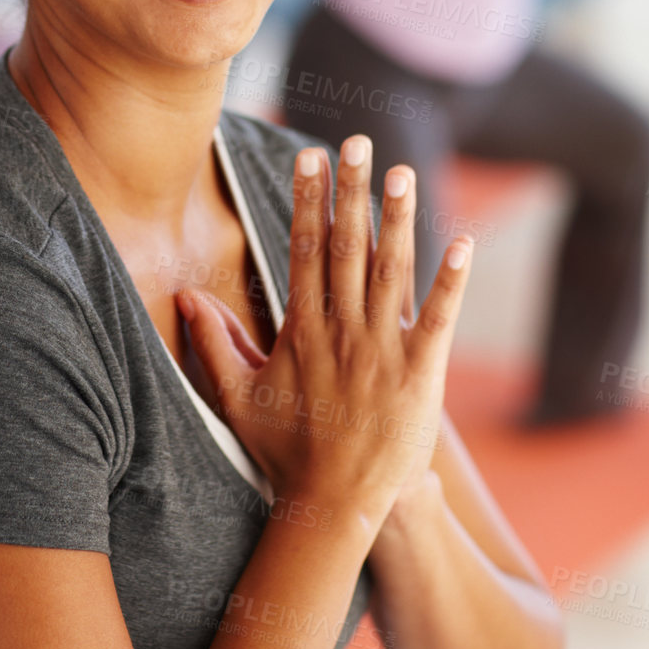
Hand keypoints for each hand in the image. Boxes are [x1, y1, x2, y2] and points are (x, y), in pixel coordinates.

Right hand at [178, 138, 472, 534]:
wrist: (336, 506)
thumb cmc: (286, 451)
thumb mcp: (237, 396)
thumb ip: (214, 341)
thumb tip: (184, 295)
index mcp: (302, 331)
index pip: (304, 250)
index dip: (308, 201)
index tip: (310, 157)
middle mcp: (342, 332)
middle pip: (347, 248)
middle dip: (352, 192)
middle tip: (358, 142)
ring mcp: (382, 351)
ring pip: (391, 272)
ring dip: (397, 220)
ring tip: (402, 171)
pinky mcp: (421, 375)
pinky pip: (439, 319)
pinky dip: (451, 281)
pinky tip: (464, 241)